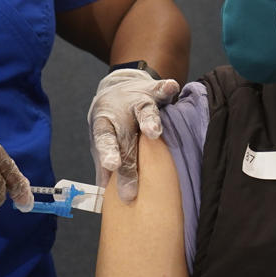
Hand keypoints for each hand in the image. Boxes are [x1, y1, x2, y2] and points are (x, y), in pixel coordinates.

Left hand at [88, 69, 179, 200]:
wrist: (117, 88)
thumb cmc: (113, 122)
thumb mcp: (104, 138)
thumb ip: (103, 162)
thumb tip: (103, 189)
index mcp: (105, 125)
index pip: (105, 141)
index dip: (108, 153)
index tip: (112, 166)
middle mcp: (120, 114)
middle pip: (125, 137)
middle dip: (129, 156)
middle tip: (129, 171)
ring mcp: (136, 102)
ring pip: (143, 112)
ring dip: (148, 121)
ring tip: (153, 131)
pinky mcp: (152, 92)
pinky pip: (160, 90)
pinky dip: (166, 88)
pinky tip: (172, 87)